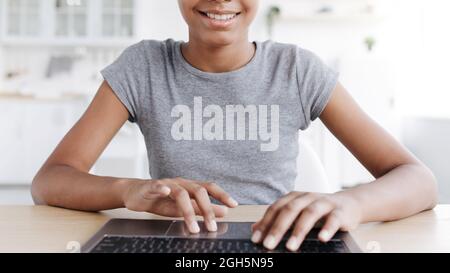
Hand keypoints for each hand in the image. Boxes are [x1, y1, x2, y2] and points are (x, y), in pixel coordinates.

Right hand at [122, 178, 238, 233]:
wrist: (135, 194)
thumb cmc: (161, 200)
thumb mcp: (184, 207)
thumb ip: (202, 209)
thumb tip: (225, 211)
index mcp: (190, 186)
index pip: (209, 188)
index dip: (222, 195)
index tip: (234, 205)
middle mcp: (181, 182)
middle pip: (198, 191)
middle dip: (207, 210)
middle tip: (212, 227)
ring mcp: (166, 183)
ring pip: (180, 193)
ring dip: (188, 211)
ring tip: (193, 227)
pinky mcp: (150, 186)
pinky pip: (157, 186)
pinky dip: (162, 188)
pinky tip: (166, 192)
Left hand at [251, 192, 361, 250]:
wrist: (349, 204)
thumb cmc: (319, 211)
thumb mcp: (297, 213)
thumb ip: (277, 220)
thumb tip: (255, 229)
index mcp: (294, 197)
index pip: (276, 208)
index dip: (265, 223)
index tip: (256, 238)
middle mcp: (308, 197)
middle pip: (290, 210)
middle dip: (278, 228)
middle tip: (268, 245)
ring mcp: (324, 203)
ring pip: (310, 214)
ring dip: (299, 231)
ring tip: (290, 246)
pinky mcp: (340, 211)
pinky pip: (334, 219)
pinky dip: (327, 229)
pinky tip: (321, 238)